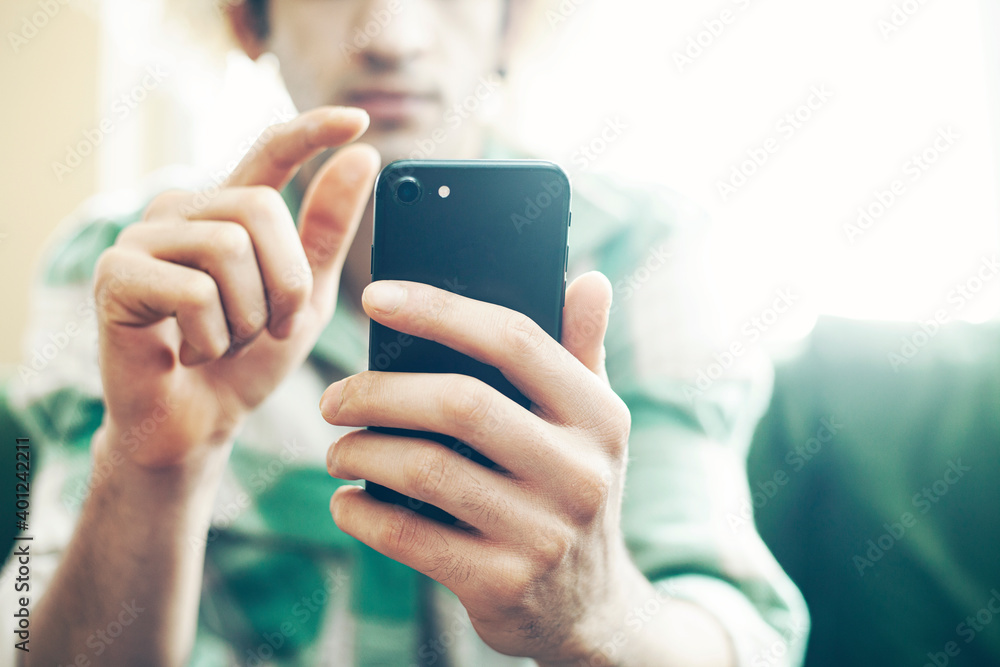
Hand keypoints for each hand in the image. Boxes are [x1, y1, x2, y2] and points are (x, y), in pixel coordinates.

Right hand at [94, 106, 379, 468]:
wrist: (197, 425)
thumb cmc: (247, 360)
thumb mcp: (306, 297)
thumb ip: (328, 231)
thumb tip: (363, 157)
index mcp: (228, 212)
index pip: (269, 151)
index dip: (312, 132)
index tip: (359, 120)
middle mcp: (182, 211)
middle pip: (260, 209)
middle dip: (284, 283)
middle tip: (270, 327)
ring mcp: (143, 238)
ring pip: (229, 248)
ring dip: (247, 316)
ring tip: (225, 341)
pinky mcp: (116, 274)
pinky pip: (194, 290)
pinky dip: (211, 337)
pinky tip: (191, 353)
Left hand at [321, 272, 645, 661]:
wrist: (591, 609)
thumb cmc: (572, 490)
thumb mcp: (593, 424)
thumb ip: (583, 350)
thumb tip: (588, 279)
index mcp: (599, 415)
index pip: (515, 340)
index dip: (440, 310)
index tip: (375, 297)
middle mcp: (580, 471)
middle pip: (461, 403)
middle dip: (379, 392)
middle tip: (335, 397)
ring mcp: (543, 532)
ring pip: (427, 469)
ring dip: (361, 452)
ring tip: (337, 448)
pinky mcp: (503, 584)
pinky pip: (411, 538)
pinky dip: (363, 514)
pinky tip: (347, 501)